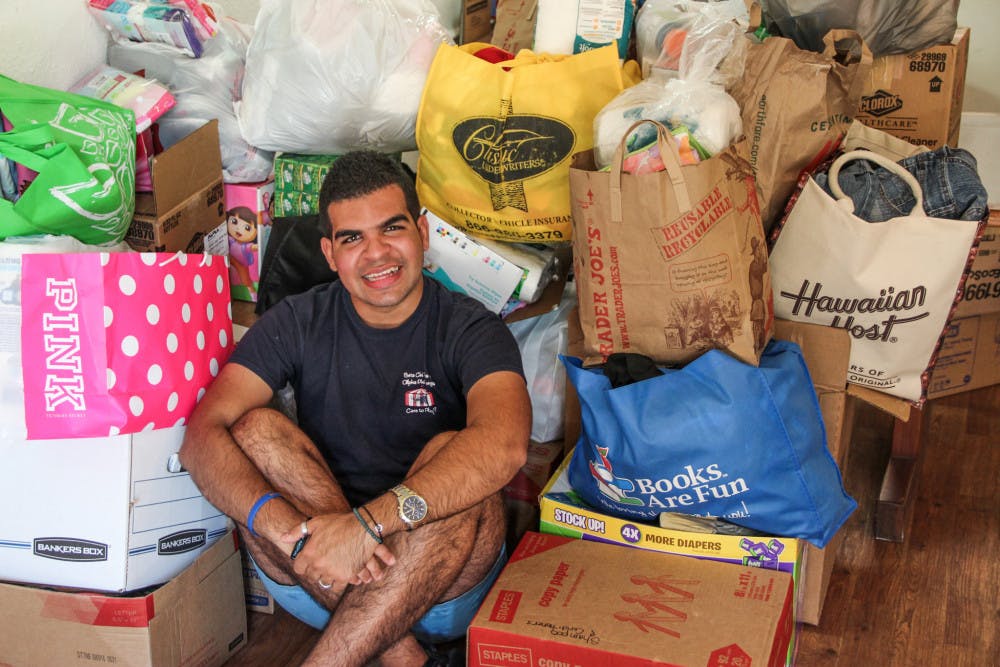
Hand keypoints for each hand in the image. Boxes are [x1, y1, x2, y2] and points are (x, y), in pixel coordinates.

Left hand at [281, 512, 395, 588]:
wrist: (363, 528)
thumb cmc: (340, 523)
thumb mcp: (317, 522)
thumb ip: (298, 531)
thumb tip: (283, 538)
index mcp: (309, 552)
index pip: (298, 568)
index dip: (302, 566)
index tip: (308, 563)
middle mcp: (318, 564)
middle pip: (311, 576)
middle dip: (315, 571)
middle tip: (321, 564)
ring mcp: (331, 572)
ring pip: (323, 582)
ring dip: (326, 577)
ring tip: (331, 569)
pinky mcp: (345, 576)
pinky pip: (336, 587)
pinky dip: (337, 583)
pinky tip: (340, 575)